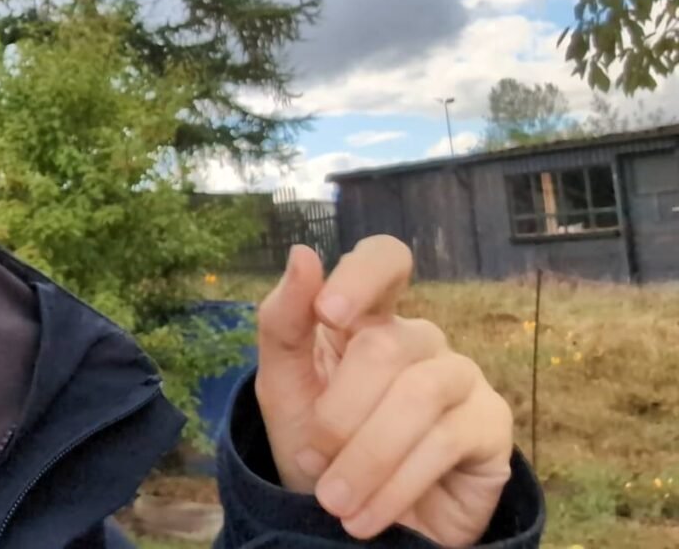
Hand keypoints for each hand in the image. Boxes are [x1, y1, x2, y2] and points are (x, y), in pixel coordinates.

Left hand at [254, 237, 514, 545]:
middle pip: (384, 346)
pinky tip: (368, 516)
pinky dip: (396, 484)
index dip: (362, 276)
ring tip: (335, 503)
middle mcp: (420, 340)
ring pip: (417, 395)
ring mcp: (461, 378)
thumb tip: (303, 254)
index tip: (330, 313)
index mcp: (368, 318)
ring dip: (365, 458)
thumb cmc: (319, 448)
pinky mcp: (491, 425)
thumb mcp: (284, 388)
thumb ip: (284, 323)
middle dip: (338, 414)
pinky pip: (446, 441)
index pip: (385, 259)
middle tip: (314, 464)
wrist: (352, 523)